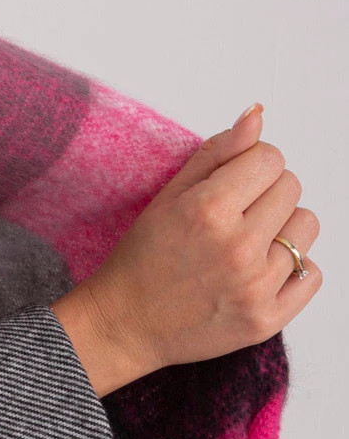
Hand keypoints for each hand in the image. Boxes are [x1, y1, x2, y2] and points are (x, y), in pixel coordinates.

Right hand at [51, 104, 321, 397]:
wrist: (124, 324)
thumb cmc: (143, 258)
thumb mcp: (168, 196)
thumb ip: (217, 152)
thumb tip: (257, 115)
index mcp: (208, 210)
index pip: (270, 158)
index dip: (252, 166)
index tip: (234, 184)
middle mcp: (236, 247)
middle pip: (292, 189)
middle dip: (267, 195)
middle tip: (235, 217)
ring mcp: (255, 287)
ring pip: (306, 229)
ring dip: (282, 231)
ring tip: (247, 246)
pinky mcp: (267, 319)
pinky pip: (315, 275)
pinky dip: (294, 271)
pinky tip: (259, 273)